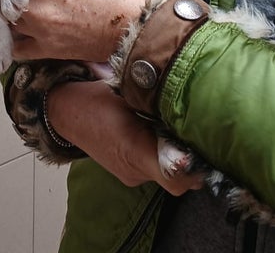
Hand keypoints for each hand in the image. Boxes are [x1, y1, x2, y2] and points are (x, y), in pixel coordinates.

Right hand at [49, 80, 202, 195]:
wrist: (66, 112)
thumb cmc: (97, 98)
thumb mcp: (129, 94)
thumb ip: (159, 104)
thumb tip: (193, 106)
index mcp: (135, 149)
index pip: (176, 177)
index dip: (196, 169)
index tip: (208, 152)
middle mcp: (134, 170)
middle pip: (178, 180)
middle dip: (194, 164)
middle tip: (204, 139)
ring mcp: (131, 176)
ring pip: (167, 175)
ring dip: (179, 160)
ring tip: (183, 134)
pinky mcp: (128, 174)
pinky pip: (154, 171)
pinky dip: (163, 158)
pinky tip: (163, 137)